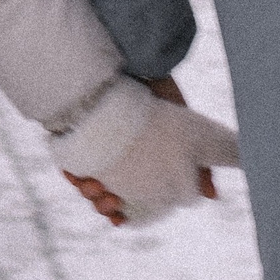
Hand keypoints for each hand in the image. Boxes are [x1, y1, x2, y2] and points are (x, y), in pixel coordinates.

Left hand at [53, 76, 236, 227]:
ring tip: (94, 188)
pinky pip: (67, 158)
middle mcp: (114, 152)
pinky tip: (75, 175)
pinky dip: (70, 170)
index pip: (126, 196)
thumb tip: (212, 196)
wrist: (137, 60)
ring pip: (84, 178)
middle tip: (108, 202)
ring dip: (87, 190)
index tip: (118, 219)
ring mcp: (92, 142)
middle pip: (102, 191)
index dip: (121, 211)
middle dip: (103, 202)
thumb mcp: (186, 134)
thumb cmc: (162, 96)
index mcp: (138, 159)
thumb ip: (198, 165)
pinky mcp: (74, 130)